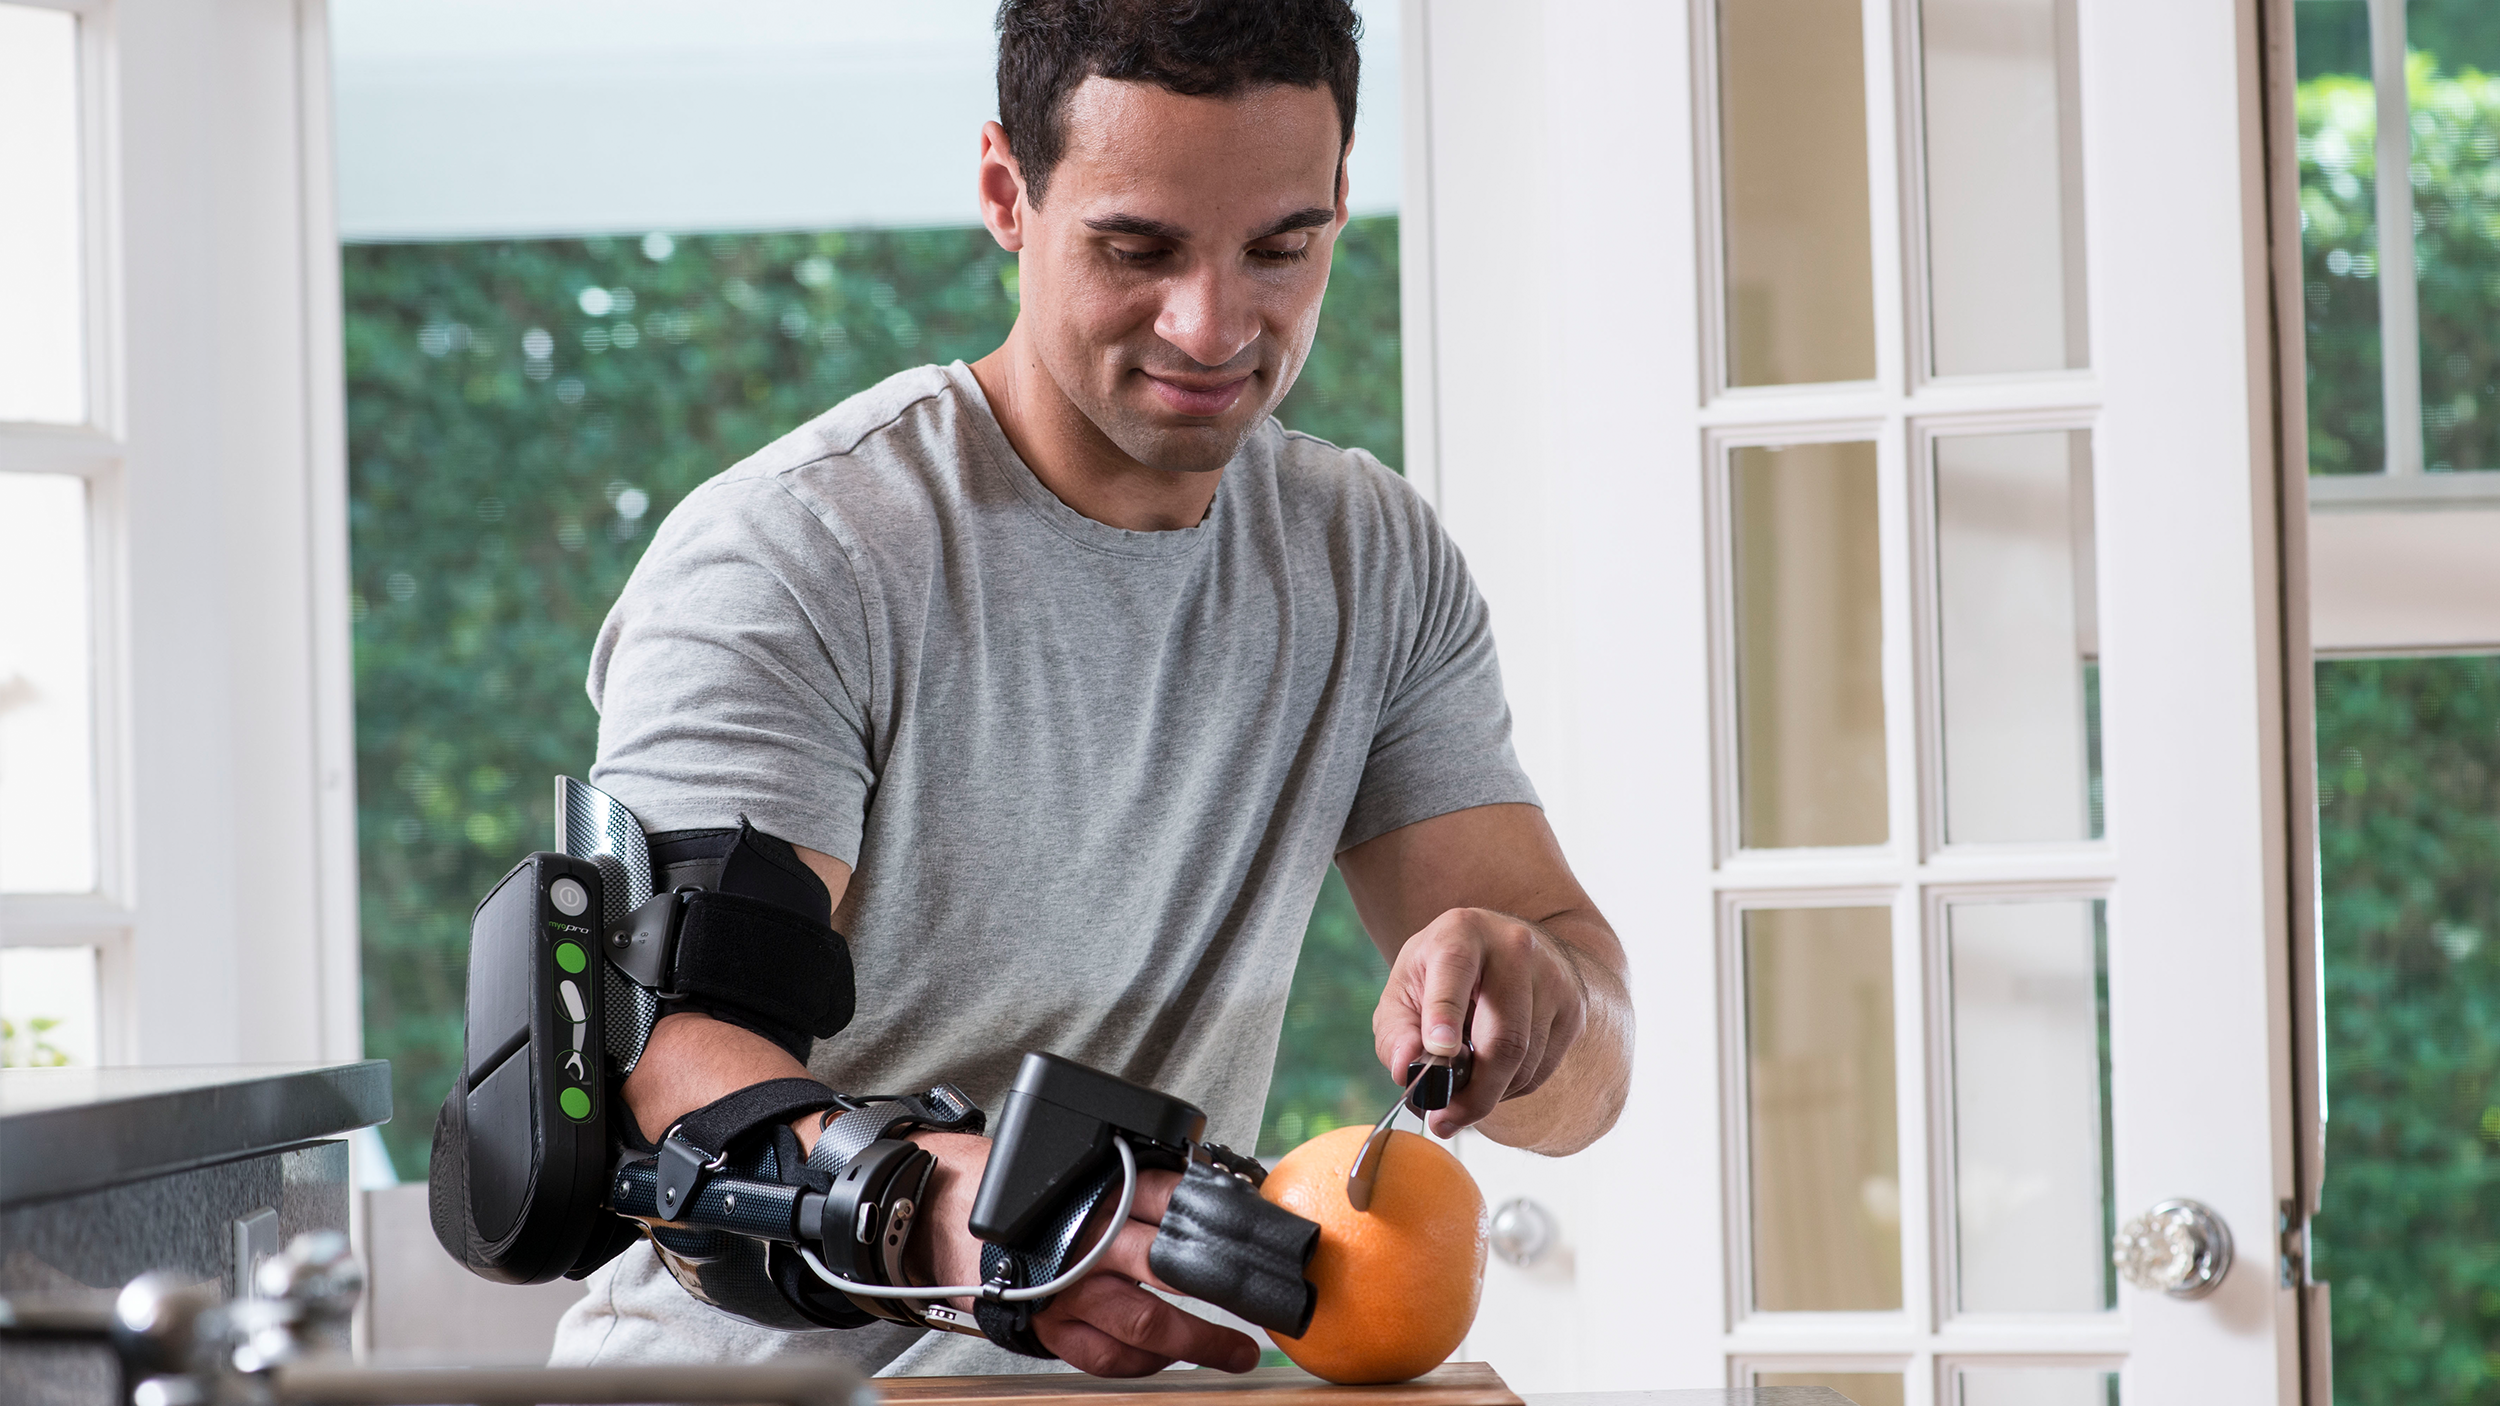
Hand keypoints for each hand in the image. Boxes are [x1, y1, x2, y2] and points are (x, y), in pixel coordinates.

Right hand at [901, 1131, 1260, 1376]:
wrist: (948, 1208)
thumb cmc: (1031, 1189)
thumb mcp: (1088, 1165)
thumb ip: (1146, 1180)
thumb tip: (1220, 1191)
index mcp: (1107, 1190)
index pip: (1183, 1202)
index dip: (1232, 1222)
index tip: (1271, 1243)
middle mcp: (1093, 1238)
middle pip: (1176, 1268)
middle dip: (1229, 1292)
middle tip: (1268, 1307)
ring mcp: (1072, 1287)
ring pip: (1147, 1323)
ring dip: (1199, 1342)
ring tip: (1238, 1353)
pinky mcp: (1051, 1324)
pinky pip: (1107, 1356)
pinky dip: (1143, 1362)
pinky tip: (1169, 1359)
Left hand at [1375, 907, 1591, 1137]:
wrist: (1502, 947)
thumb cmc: (1443, 974)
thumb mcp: (1405, 989)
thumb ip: (1396, 1032)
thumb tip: (1406, 1069)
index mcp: (1462, 933)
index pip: (1454, 971)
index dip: (1445, 1014)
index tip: (1438, 1051)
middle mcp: (1514, 948)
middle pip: (1503, 1037)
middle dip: (1474, 1091)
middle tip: (1444, 1121)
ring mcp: (1552, 977)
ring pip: (1525, 1061)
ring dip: (1490, 1093)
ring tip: (1463, 1092)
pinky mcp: (1573, 1008)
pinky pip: (1542, 1070)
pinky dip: (1511, 1087)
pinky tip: (1492, 1075)